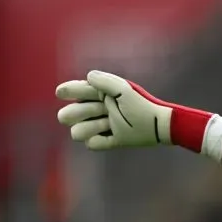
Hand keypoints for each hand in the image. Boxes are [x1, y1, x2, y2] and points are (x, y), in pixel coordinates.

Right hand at [56, 70, 212, 152]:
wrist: (159, 126)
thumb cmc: (142, 105)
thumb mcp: (125, 90)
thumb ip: (105, 82)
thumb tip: (87, 77)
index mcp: (100, 94)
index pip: (76, 92)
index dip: (68, 91)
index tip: (61, 92)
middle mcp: (98, 110)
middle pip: (70, 114)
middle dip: (77, 113)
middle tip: (98, 110)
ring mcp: (103, 126)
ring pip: (78, 132)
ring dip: (90, 128)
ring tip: (108, 124)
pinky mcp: (110, 141)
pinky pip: (93, 145)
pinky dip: (100, 141)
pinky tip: (113, 137)